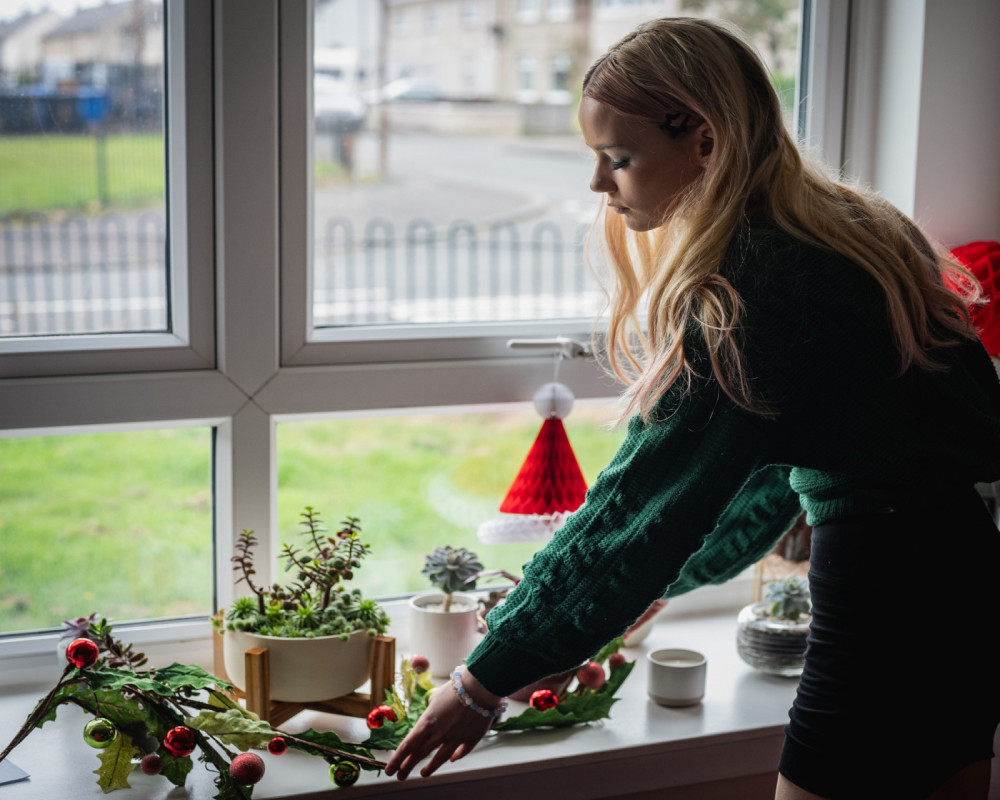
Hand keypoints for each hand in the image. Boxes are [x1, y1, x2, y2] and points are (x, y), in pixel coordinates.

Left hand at [385, 667, 500, 779]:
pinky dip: (457, 756)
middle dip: (407, 767)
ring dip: (430, 767)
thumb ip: (432, 708)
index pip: (408, 746)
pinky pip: (462, 750)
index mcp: (428, 723)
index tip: (390, 769)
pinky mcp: (471, 738)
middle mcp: (440, 734)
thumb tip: (432, 711)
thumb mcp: (437, 696)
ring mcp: (456, 738)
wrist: (481, 687)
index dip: (397, 759)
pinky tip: (452, 760)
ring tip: (423, 773)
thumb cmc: (457, 687)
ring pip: (440, 758)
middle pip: (420, 754)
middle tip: (400, 775)